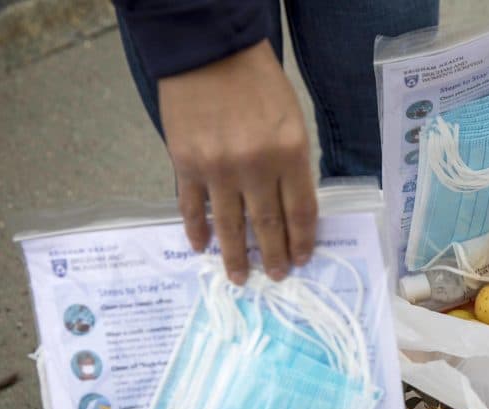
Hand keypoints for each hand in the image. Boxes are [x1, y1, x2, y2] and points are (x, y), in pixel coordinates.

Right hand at [158, 40, 316, 283]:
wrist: (209, 51)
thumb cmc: (259, 83)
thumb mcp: (292, 121)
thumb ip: (293, 164)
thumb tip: (289, 207)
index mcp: (290, 153)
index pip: (300, 212)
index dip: (302, 241)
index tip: (301, 259)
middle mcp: (256, 167)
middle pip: (268, 226)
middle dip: (274, 256)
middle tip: (276, 277)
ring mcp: (218, 169)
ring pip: (230, 226)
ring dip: (236, 256)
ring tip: (239, 277)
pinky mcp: (187, 164)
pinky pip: (193, 208)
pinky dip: (197, 231)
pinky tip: (201, 248)